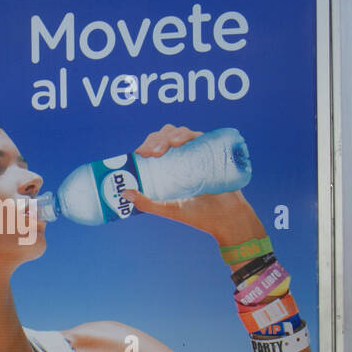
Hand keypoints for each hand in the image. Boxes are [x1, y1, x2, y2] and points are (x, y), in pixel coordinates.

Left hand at [124, 124, 264, 247]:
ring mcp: (198, 152)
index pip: (154, 147)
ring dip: (169, 136)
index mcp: (170, 166)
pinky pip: (198, 135)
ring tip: (165, 147)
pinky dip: (187, 135)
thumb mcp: (168, 209)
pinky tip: (179, 143)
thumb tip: (124, 193)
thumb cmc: (198, 214)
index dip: (145, 145)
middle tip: (150, 153)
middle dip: (155, 140)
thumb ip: (147, 203)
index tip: (139, 154)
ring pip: (179, 132)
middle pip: (164, 136)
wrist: (226, 218)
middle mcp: (183, 156)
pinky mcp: (212, 150)